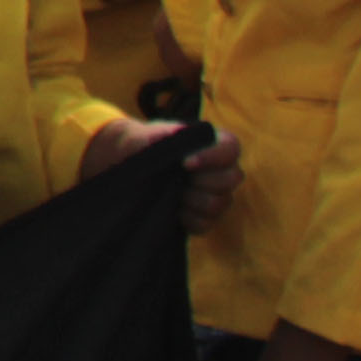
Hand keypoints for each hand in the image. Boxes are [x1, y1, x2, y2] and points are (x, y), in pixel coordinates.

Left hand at [88, 117, 245, 230]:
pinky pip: (205, 223)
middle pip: (232, 178)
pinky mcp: (205, 217)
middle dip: (202, 180)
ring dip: (192, 199)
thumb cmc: (142, 144)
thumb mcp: (144, 136)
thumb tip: (168, 145)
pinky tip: (172, 209)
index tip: (185, 163)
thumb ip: (157, 138)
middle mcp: (222, 169)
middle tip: (178, 178)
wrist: (128, 164)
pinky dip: (187, 218)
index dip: (212, 157)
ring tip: (171, 191)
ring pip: (219, 203)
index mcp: (213, 143)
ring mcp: (216, 195)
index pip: (230, 148)